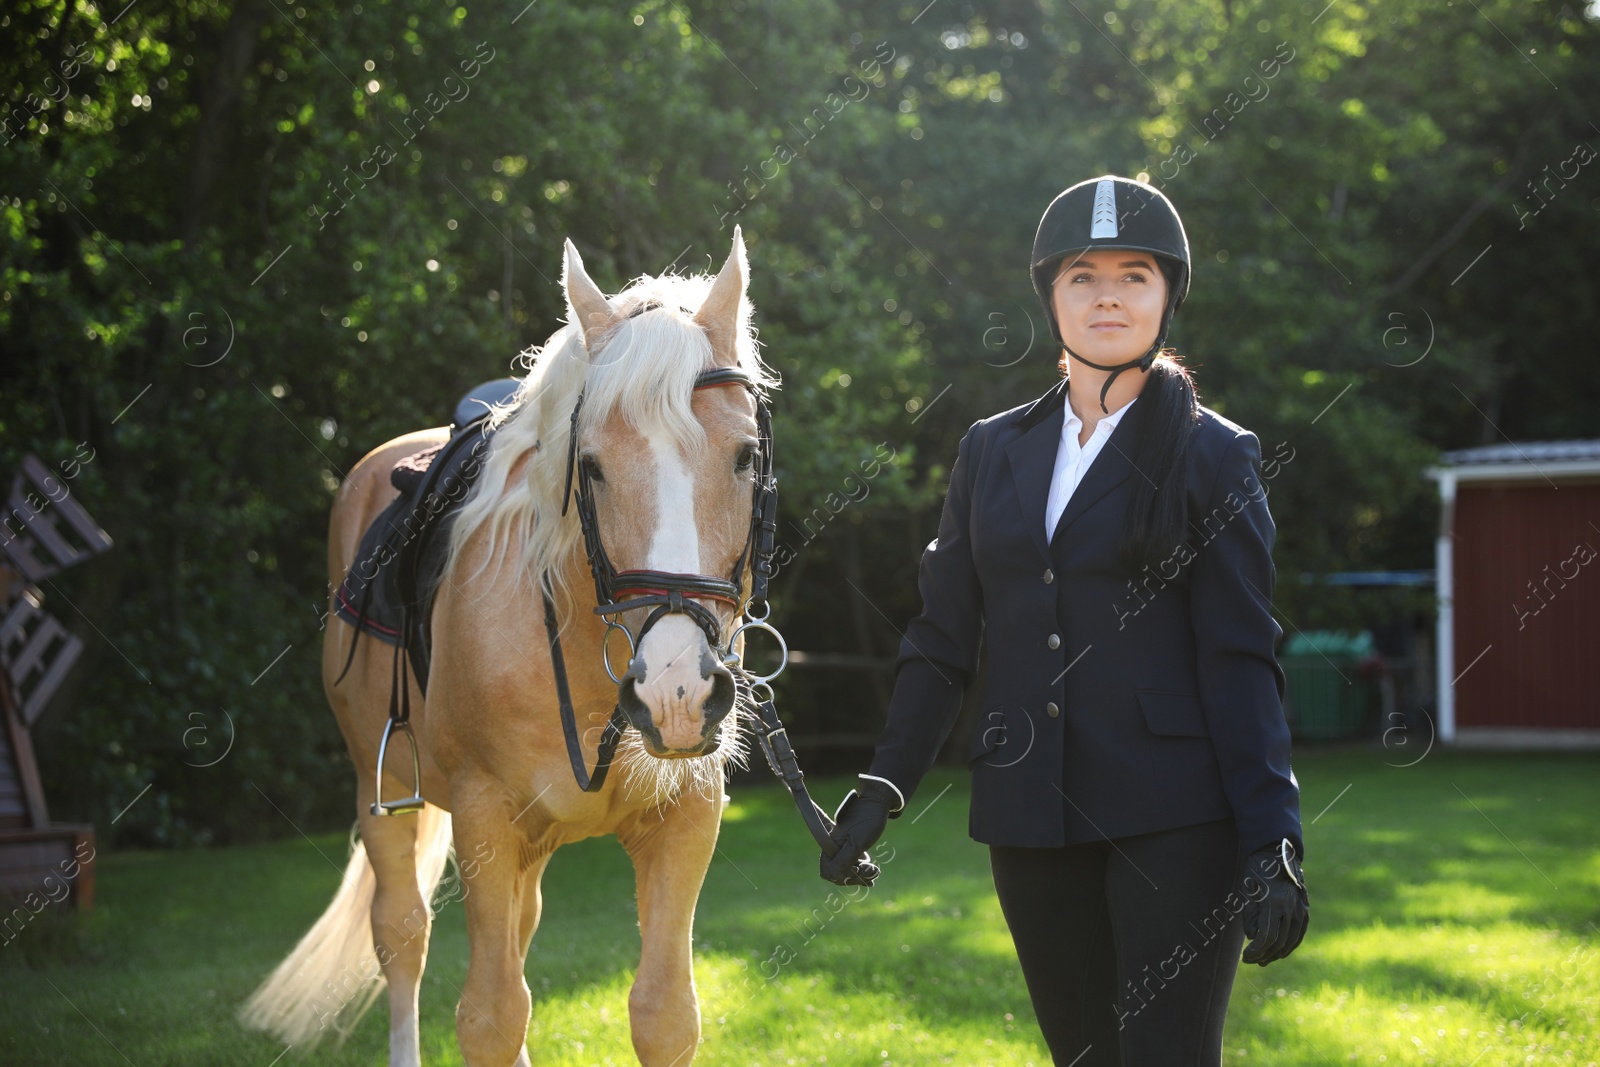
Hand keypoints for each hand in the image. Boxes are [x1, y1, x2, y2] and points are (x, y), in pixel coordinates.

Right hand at [818, 775, 901, 885]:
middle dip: (855, 876)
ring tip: (875, 870)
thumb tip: (834, 877)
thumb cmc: (866, 822)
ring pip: (848, 873)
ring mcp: (844, 851)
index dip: (842, 875)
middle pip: (838, 875)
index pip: (828, 872)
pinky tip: (874, 872)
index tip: (857, 868)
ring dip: (862, 875)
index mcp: (830, 846)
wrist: (877, 806)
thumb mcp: (856, 843)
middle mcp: (834, 850)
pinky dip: (864, 873)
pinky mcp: (853, 851)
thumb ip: (843, 860)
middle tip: (872, 868)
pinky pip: (855, 869)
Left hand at [1239, 839, 1308, 964]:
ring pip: (1291, 941)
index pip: (1267, 937)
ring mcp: (1301, 909)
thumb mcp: (1247, 890)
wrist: (1277, 852)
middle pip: (1279, 942)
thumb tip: (1253, 938)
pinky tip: (1279, 951)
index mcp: (1275, 902)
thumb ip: (1250, 916)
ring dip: (1276, 953)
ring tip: (1263, 959)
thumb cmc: (1257, 869)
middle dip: (1263, 955)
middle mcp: (1291, 908)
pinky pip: (1299, 934)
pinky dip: (1289, 945)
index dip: (1255, 951)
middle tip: (1250, 960)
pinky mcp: (1305, 909)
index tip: (1245, 957)